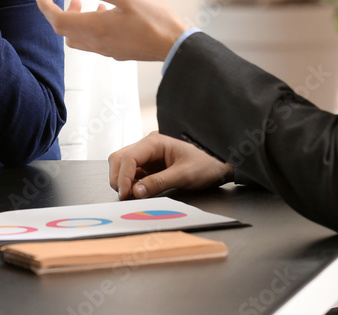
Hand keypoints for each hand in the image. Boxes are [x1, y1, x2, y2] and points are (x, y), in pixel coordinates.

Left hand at [34, 0, 187, 61]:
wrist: (175, 46)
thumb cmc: (154, 19)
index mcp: (95, 27)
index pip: (57, 20)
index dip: (45, 7)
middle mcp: (96, 42)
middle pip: (64, 31)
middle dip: (59, 14)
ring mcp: (106, 50)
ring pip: (77, 39)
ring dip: (75, 22)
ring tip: (87, 5)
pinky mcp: (116, 52)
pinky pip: (92, 42)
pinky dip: (89, 28)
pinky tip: (105, 14)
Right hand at [109, 132, 233, 199]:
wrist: (218, 165)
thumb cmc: (205, 164)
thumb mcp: (184, 175)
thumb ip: (158, 183)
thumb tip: (136, 192)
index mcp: (155, 142)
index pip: (128, 157)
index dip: (123, 176)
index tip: (125, 193)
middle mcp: (148, 146)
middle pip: (119, 158)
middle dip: (118, 177)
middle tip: (125, 196)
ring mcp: (147, 155)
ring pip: (123, 165)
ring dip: (123, 181)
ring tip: (132, 195)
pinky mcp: (149, 166)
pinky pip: (132, 173)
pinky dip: (131, 183)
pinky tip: (138, 191)